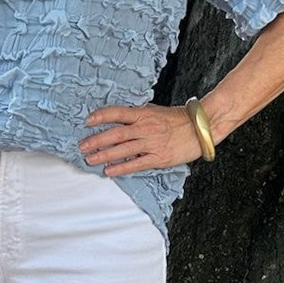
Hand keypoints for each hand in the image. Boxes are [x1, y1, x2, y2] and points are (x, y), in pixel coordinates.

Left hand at [78, 103, 203, 175]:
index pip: (117, 113)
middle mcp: (145, 128)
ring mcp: (152, 143)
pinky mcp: (159, 158)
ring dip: (104, 155)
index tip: (87, 121)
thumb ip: (137, 115)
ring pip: (122, 150)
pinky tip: (109, 171)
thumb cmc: (177, 119)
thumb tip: (117, 119)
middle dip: (96, 140)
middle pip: (115, 134)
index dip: (100, 116)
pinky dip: (121, 168)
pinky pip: (136, 164)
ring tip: (90, 159)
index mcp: (143, 113)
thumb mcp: (155, 111)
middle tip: (82, 146)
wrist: (201, 128)